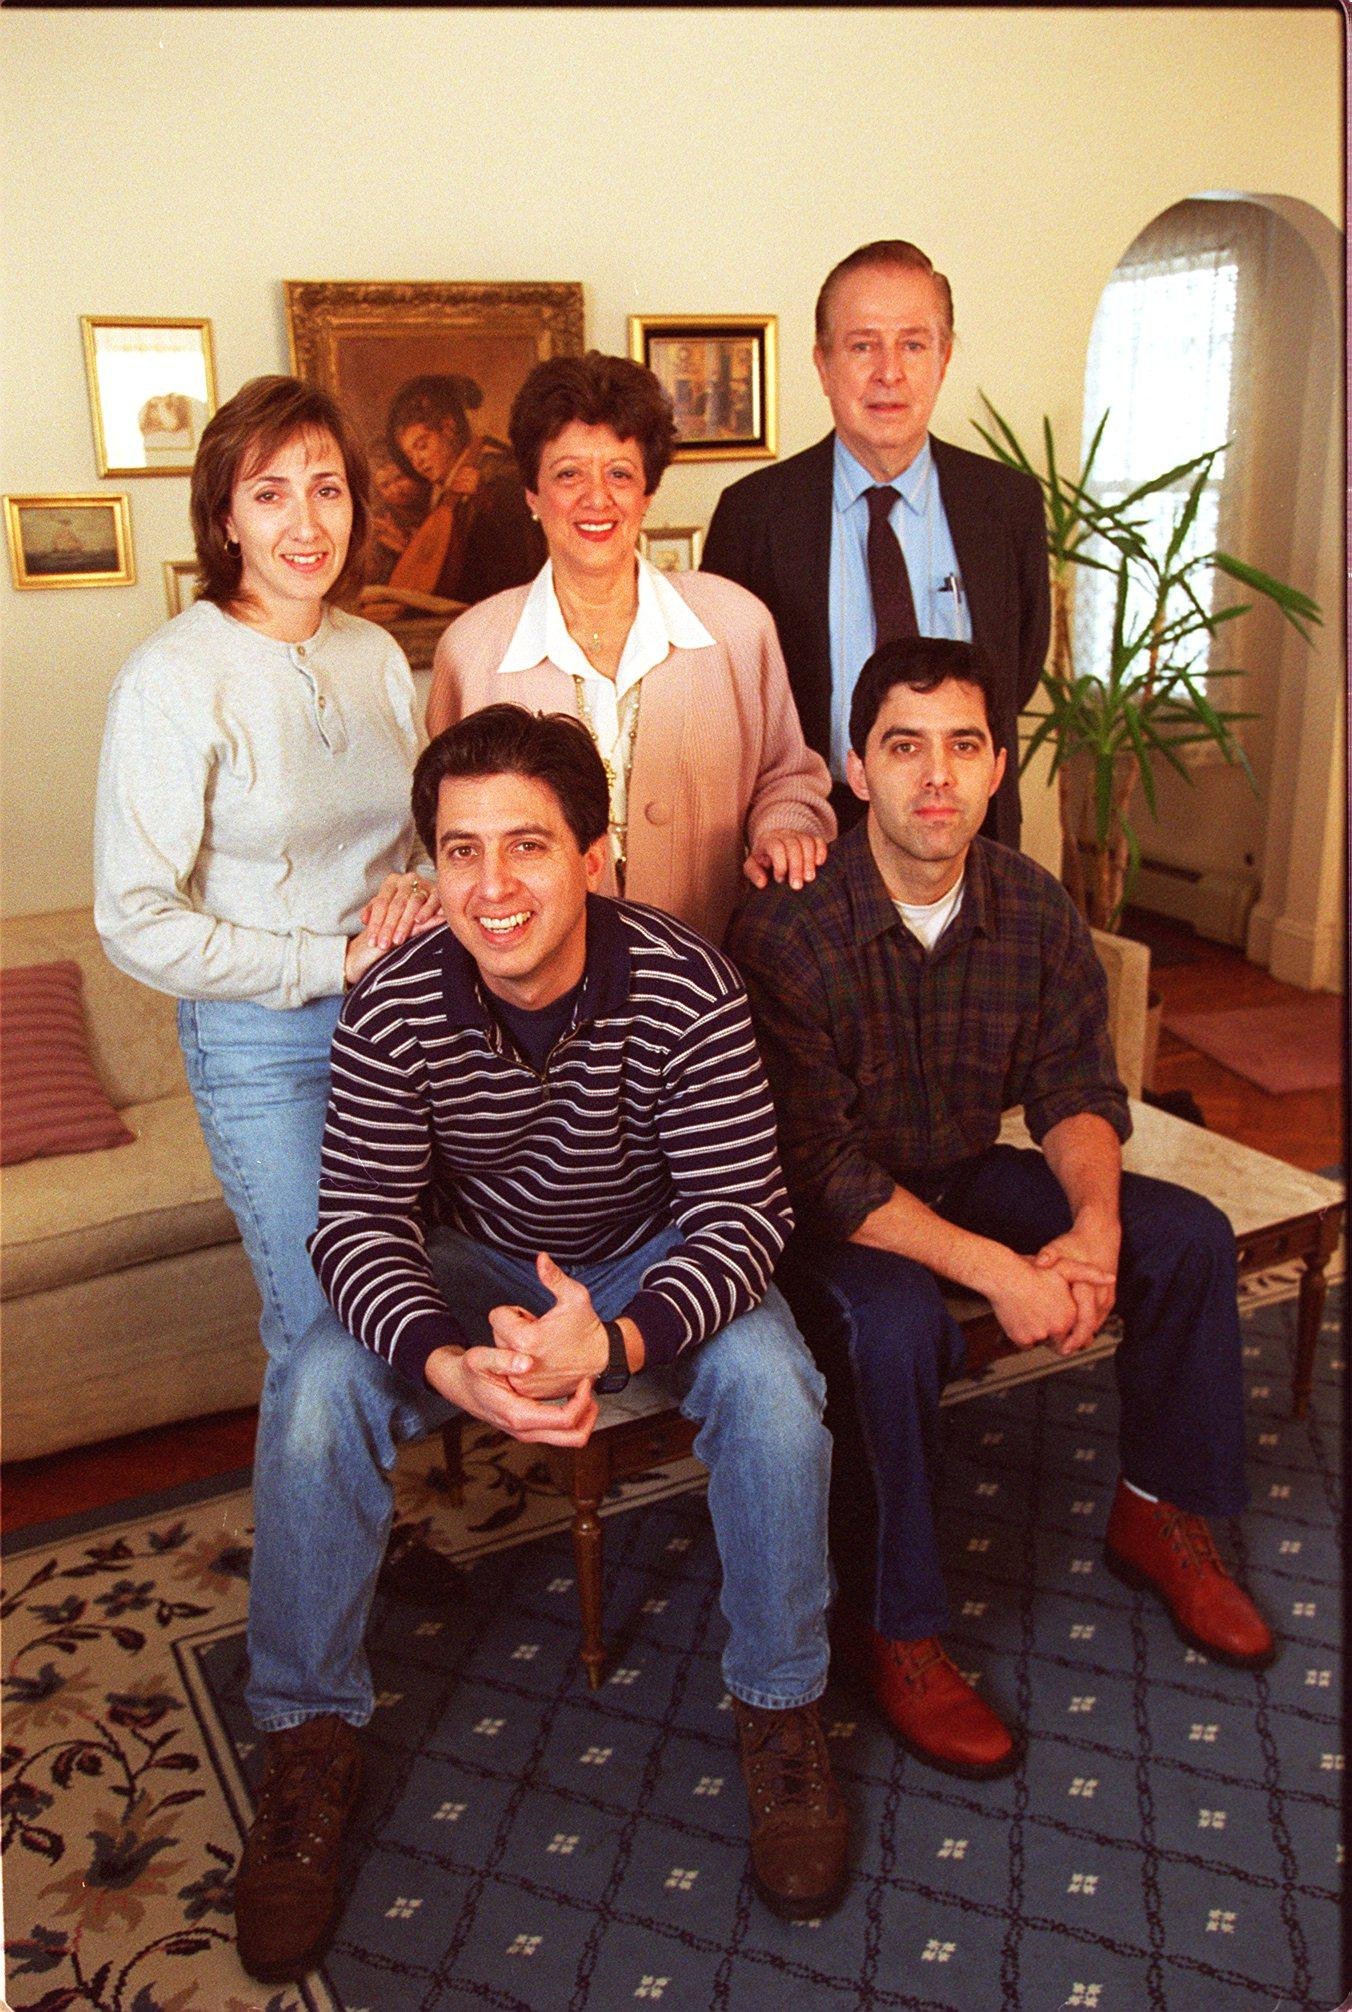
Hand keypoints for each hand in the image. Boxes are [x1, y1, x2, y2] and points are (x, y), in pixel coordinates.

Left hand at [361, 873, 441, 951]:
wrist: (425, 893)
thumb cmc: (402, 903)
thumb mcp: (385, 905)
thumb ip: (373, 911)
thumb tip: (364, 919)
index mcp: (391, 882)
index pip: (380, 903)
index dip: (376, 923)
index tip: (372, 941)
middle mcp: (407, 880)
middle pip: (396, 905)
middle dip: (389, 927)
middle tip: (384, 944)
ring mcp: (423, 884)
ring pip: (413, 903)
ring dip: (405, 923)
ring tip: (398, 939)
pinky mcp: (438, 891)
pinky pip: (433, 901)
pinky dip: (426, 911)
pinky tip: (419, 921)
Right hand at [424, 1342, 596, 1445]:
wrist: (457, 1385)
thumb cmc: (470, 1371)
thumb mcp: (480, 1358)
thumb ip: (503, 1359)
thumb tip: (527, 1363)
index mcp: (518, 1416)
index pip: (565, 1420)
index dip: (583, 1401)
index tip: (585, 1379)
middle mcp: (525, 1431)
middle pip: (574, 1438)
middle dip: (590, 1415)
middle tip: (591, 1388)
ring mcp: (527, 1433)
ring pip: (569, 1439)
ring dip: (583, 1417)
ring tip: (584, 1389)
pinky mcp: (529, 1428)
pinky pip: (560, 1431)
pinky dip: (573, 1416)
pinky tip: (570, 1393)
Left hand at [488, 1253, 610, 1397]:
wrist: (603, 1359)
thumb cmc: (588, 1328)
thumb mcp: (574, 1297)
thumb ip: (553, 1277)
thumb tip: (540, 1257)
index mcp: (526, 1338)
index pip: (496, 1316)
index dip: (514, 1312)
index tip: (532, 1318)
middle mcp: (521, 1363)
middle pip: (497, 1335)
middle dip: (514, 1330)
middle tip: (539, 1331)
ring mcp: (524, 1380)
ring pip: (503, 1355)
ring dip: (515, 1348)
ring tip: (540, 1346)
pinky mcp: (528, 1392)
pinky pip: (511, 1372)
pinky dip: (521, 1366)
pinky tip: (540, 1361)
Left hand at [742, 829, 828, 890]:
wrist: (772, 847)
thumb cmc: (762, 860)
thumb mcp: (752, 866)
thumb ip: (754, 873)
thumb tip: (762, 883)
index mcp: (767, 840)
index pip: (776, 847)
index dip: (780, 864)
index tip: (780, 880)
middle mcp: (783, 834)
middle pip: (793, 845)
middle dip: (796, 866)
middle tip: (797, 886)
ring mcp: (798, 835)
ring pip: (807, 842)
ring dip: (809, 861)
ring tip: (809, 879)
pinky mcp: (810, 838)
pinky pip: (818, 840)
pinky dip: (821, 851)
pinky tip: (819, 864)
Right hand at [985, 1252, 1085, 1353]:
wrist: (1003, 1276)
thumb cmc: (1031, 1271)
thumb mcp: (1065, 1268)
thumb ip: (1090, 1274)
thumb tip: (1112, 1278)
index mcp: (1069, 1313)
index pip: (1075, 1331)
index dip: (1069, 1326)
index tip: (1060, 1320)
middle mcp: (1057, 1326)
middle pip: (1060, 1341)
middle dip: (1055, 1335)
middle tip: (1045, 1319)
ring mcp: (1039, 1334)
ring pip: (1042, 1341)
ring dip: (1039, 1334)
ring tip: (1032, 1314)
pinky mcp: (1023, 1339)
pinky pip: (1026, 1344)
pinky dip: (1024, 1336)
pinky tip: (1022, 1319)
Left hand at [1032, 1215, 1119, 1354]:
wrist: (1099, 1236)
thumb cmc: (1077, 1244)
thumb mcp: (1059, 1247)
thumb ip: (1048, 1255)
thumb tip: (1040, 1262)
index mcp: (1089, 1286)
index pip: (1085, 1320)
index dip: (1074, 1338)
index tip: (1063, 1348)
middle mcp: (1102, 1295)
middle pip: (1091, 1328)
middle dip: (1076, 1342)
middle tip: (1060, 1352)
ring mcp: (1107, 1298)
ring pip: (1096, 1325)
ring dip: (1082, 1337)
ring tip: (1064, 1346)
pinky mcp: (1108, 1299)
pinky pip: (1098, 1319)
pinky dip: (1087, 1328)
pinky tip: (1074, 1333)